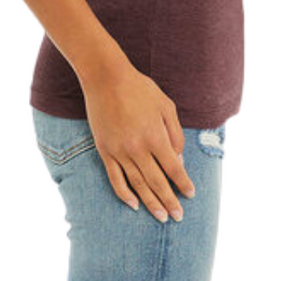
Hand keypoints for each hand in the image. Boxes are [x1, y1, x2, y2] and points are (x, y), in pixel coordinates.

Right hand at [80, 62, 196, 222]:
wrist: (106, 78)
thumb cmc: (139, 88)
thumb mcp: (165, 105)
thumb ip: (175, 132)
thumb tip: (178, 157)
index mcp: (155, 135)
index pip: (173, 168)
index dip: (183, 183)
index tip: (190, 194)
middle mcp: (137, 147)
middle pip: (157, 182)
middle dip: (169, 201)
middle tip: (178, 217)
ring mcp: (119, 151)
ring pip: (137, 184)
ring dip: (150, 202)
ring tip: (161, 216)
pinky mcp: (105, 150)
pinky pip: (115, 178)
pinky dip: (124, 194)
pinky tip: (134, 205)